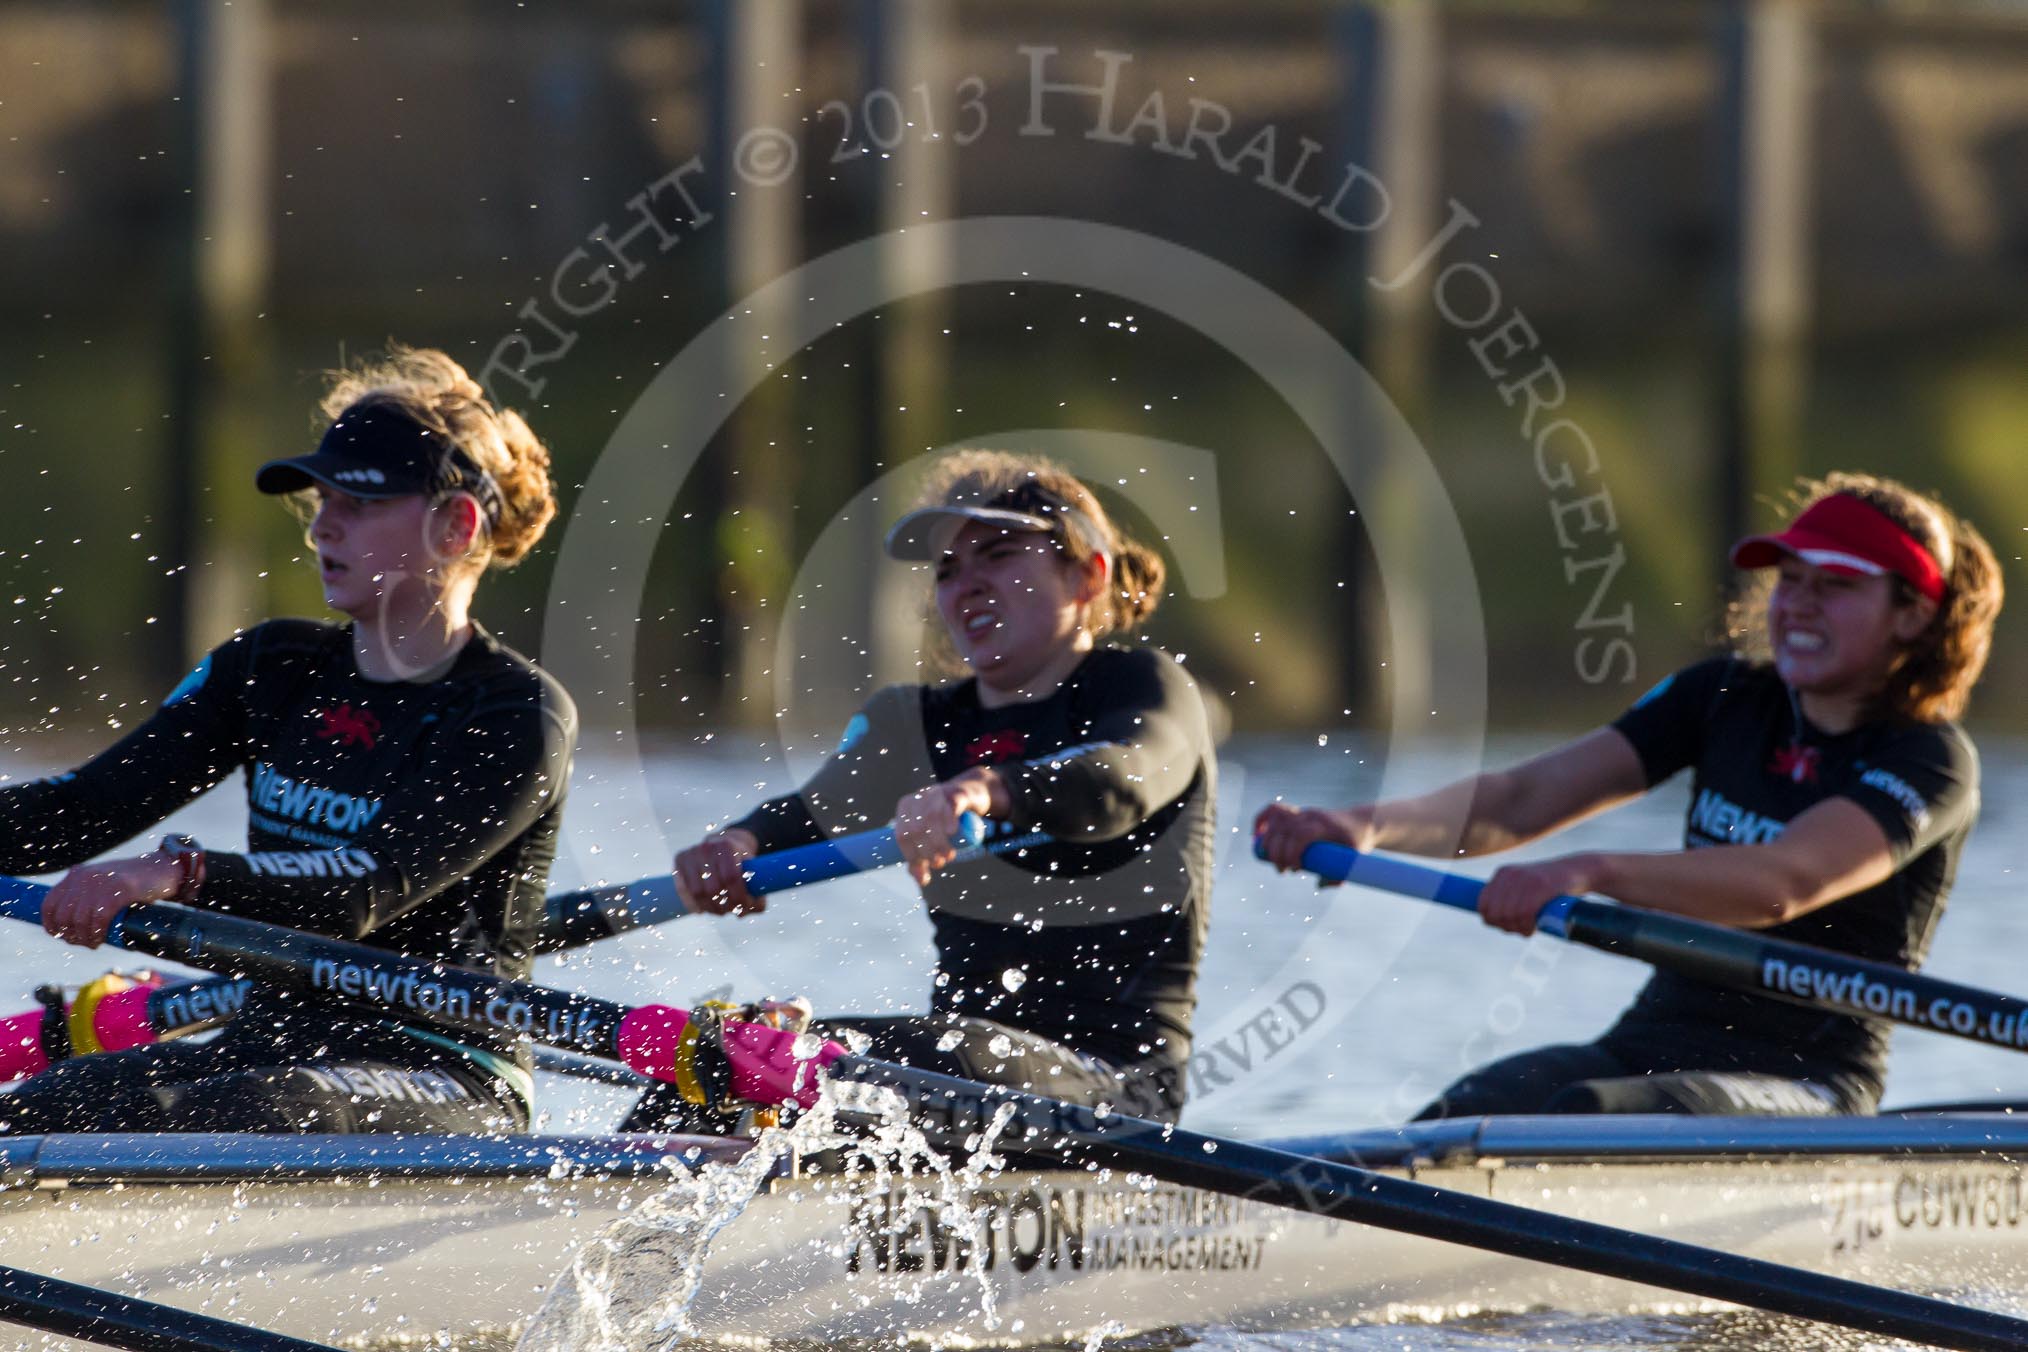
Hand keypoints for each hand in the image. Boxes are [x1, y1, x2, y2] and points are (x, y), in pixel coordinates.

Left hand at [43, 854, 181, 948]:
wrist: (163, 869)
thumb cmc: (134, 883)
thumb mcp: (103, 884)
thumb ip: (85, 896)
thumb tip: (68, 926)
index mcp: (77, 874)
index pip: (49, 904)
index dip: (52, 925)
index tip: (63, 937)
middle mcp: (84, 876)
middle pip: (64, 916)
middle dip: (71, 935)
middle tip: (84, 942)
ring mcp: (101, 881)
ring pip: (80, 920)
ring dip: (85, 938)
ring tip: (94, 943)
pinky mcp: (119, 888)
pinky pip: (99, 918)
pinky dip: (97, 933)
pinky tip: (102, 939)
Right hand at [673, 829, 760, 915]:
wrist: (722, 845)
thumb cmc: (740, 862)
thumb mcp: (754, 870)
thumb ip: (759, 889)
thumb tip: (757, 907)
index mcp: (727, 846)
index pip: (731, 878)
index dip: (739, 897)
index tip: (745, 907)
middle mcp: (707, 848)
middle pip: (714, 888)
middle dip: (726, 905)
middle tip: (734, 911)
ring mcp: (691, 853)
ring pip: (698, 892)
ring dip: (710, 908)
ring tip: (721, 911)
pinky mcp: (680, 860)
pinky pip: (682, 889)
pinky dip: (691, 904)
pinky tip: (701, 911)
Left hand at [895, 769, 1003, 887]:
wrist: (968, 796)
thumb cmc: (944, 821)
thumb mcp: (929, 838)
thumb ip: (922, 858)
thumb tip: (921, 880)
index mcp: (905, 808)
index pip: (902, 836)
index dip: (912, 856)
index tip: (925, 868)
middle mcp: (918, 798)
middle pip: (915, 829)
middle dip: (927, 851)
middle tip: (939, 863)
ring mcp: (937, 793)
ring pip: (931, 818)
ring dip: (939, 842)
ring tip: (948, 856)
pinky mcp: (955, 793)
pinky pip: (949, 806)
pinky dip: (949, 821)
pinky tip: (952, 833)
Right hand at [1252, 801, 1376, 873]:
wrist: (1361, 823)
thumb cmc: (1356, 843)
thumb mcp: (1352, 860)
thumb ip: (1338, 875)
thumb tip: (1318, 884)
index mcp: (1324, 826)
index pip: (1301, 834)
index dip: (1292, 852)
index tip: (1295, 870)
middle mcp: (1310, 816)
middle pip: (1284, 829)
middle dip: (1277, 853)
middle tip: (1282, 872)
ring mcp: (1302, 812)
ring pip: (1275, 819)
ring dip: (1267, 841)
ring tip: (1272, 860)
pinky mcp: (1296, 813)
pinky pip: (1273, 810)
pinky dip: (1261, 821)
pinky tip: (1256, 835)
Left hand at [1477, 853, 1600, 936]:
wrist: (1578, 870)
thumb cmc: (1550, 884)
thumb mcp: (1524, 885)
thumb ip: (1508, 897)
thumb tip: (1488, 919)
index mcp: (1502, 874)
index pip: (1483, 904)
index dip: (1491, 921)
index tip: (1506, 927)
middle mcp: (1510, 875)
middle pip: (1495, 913)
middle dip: (1505, 927)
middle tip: (1520, 930)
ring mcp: (1525, 879)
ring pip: (1509, 915)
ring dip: (1518, 929)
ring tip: (1528, 931)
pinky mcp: (1541, 885)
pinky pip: (1524, 912)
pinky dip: (1527, 926)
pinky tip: (1533, 929)